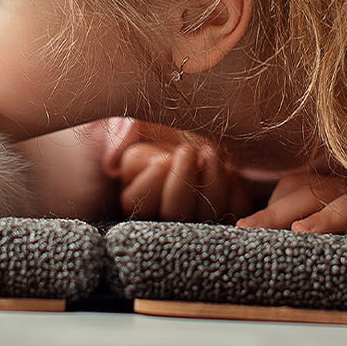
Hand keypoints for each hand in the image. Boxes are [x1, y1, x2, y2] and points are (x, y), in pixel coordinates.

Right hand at [115, 125, 251, 222]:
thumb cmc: (166, 129)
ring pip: (206, 216)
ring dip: (212, 182)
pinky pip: (234, 211)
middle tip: (188, 151)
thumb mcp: (140, 124)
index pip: (134, 202)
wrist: (205, 131)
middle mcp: (163, 218)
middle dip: (182, 181)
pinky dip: (234, 189)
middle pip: (172, 215)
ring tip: (211, 154)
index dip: (152, 180)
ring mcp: (197, 220)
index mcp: (133, 197)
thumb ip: (124, 133)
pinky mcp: (227, 215)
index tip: (165, 158)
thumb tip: (112, 159)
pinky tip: (229, 171)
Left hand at [235, 168, 346, 235]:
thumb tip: (261, 235)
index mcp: (337, 189)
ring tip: (301, 233)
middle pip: (315, 195)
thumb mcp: (339, 222)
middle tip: (252, 230)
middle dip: (281, 213)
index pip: (297, 192)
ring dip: (327, 218)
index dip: (270, 210)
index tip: (241, 230)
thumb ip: (307, 220)